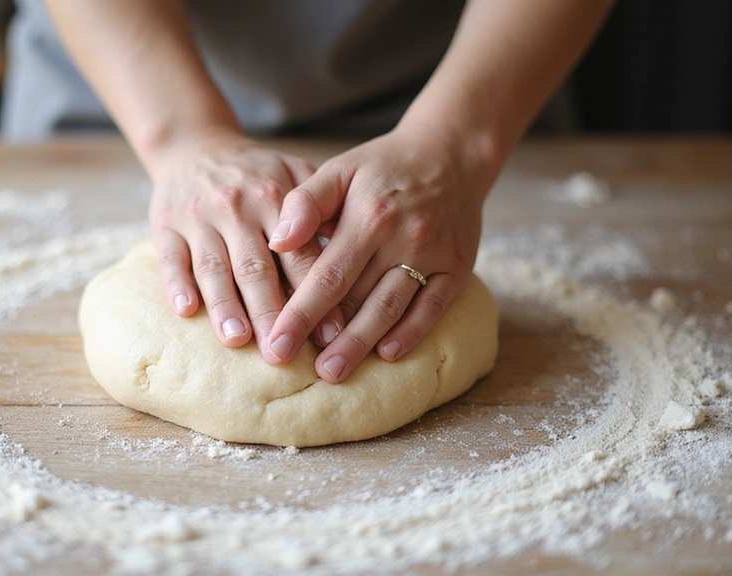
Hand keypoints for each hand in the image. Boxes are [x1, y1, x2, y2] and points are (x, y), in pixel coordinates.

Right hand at [147, 127, 345, 356]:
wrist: (196, 145)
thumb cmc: (256, 172)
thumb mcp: (294, 173)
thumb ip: (322, 210)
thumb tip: (353, 255)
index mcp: (274, 198)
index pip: (297, 255)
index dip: (313, 295)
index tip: (329, 334)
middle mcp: (236, 208)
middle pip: (255, 268)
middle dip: (269, 313)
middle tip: (281, 353)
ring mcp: (198, 217)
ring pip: (213, 267)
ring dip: (225, 305)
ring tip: (238, 340)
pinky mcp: (165, 225)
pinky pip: (170, 258)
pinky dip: (176, 284)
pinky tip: (186, 311)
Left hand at [266, 126, 494, 382]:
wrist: (451, 153)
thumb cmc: (383, 167)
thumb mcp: (340, 170)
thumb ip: (305, 203)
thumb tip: (277, 242)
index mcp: (368, 216)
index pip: (326, 274)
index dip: (299, 311)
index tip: (275, 342)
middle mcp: (401, 238)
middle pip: (356, 297)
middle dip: (324, 336)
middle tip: (292, 366)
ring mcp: (432, 255)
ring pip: (392, 307)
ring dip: (361, 342)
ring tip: (332, 372)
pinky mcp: (456, 267)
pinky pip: (433, 307)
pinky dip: (412, 333)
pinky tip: (387, 354)